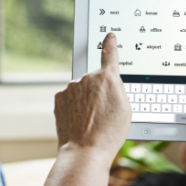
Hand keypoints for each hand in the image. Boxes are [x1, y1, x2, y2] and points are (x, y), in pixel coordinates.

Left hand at [54, 32, 130, 159]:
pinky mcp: (59, 97)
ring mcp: (72, 87)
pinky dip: (73, 106)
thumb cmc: (109, 133)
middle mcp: (88, 78)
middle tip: (102, 113)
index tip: (109, 36)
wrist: (85, 149)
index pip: (110, 54)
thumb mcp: (126, 109)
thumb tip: (109, 84)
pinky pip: (69, 98)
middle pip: (95, 80)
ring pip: (81, 90)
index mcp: (108, 78)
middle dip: (98, 92)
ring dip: (85, 100)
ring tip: (90, 120)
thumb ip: (117, 89)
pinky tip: (79, 120)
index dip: (110, 44)